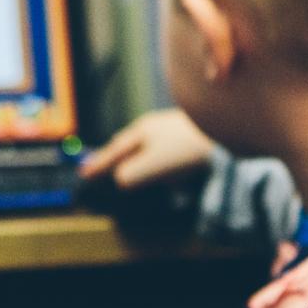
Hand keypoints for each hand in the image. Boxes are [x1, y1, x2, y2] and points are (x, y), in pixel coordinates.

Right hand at [80, 108, 217, 187]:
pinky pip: (162, 145)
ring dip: (135, 155)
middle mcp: (153, 126)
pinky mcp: (187, 134)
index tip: (83, 173)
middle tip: (102, 166)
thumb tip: (119, 180)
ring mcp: (171, 128)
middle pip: (128, 143)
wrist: (224, 131)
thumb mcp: (149, 167)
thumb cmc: (185, 150)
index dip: (97, 165)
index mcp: (140, 132)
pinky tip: (162, 162)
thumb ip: (129, 175)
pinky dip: (153, 155)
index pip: (113, 152)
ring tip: (128, 164)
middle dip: (114, 156)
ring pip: (146, 143)